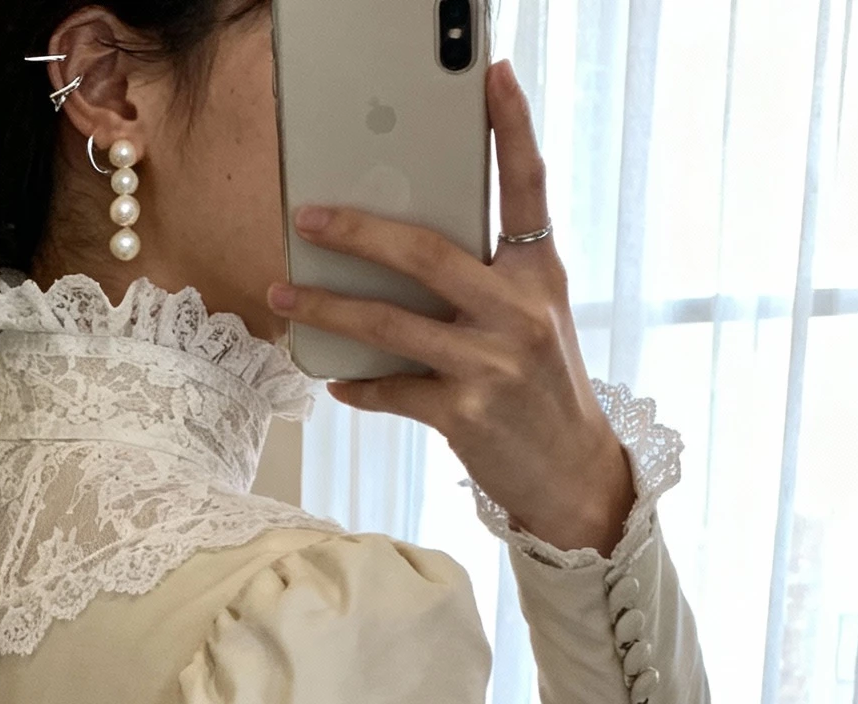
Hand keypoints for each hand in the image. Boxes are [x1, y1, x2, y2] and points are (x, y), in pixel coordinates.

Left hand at [266, 59, 635, 556]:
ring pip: (390, 322)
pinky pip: (392, 389)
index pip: (527, 184)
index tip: (491, 74)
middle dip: (357, 231)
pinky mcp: (465, 415)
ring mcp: (491, 363)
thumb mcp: (535, 319)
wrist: (572, 475)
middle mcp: (519, 310)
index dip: (511, 126)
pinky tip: (335, 377)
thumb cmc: (544, 390)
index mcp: (539, 272)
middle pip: (425, 252)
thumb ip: (489, 279)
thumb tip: (403, 253)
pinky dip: (358, 384)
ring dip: (327, 307)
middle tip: (308, 217)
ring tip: (285, 295)